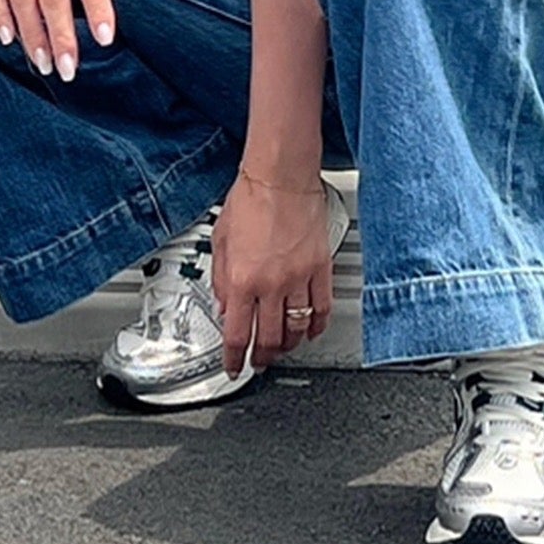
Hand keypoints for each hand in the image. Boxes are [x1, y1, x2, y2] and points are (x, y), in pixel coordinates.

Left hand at [211, 170, 331, 375]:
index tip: (233, 368)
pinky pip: (322, 309)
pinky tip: (311, 330)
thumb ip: (221, 279)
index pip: (237, 335)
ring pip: (297, 330)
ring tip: (283, 348)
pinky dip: (317, 326)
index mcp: (242, 279)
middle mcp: (272, 284)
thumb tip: (224, 307)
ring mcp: (299, 278)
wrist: (281, 176)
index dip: (234, 360)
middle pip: (269, 339)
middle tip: (259, 361)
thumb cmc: (250, 198)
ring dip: (288, 346)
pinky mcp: (321, 268)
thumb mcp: (220, 240)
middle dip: (262, 358)